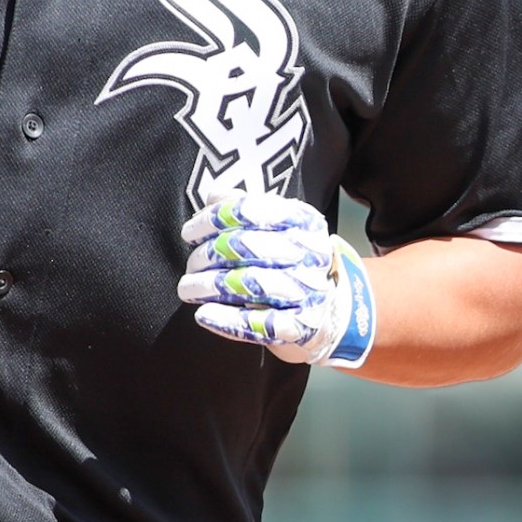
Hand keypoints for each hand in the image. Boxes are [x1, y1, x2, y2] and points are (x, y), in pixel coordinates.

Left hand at [176, 194, 376, 367]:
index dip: (214, 219)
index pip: (251, 210)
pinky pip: (260, 323)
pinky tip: (204, 315)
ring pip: (251, 283)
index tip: (190, 231)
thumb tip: (214, 195)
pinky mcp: (301, 326)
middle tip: (192, 264)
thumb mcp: (279, 227)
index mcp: (303, 221)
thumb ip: (246, 207)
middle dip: (209, 254)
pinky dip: (228, 321)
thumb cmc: (293, 261)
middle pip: (248, 246)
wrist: (333, 309)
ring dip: (211, 286)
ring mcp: (307, 290)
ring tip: (187, 288)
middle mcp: (309, 252)